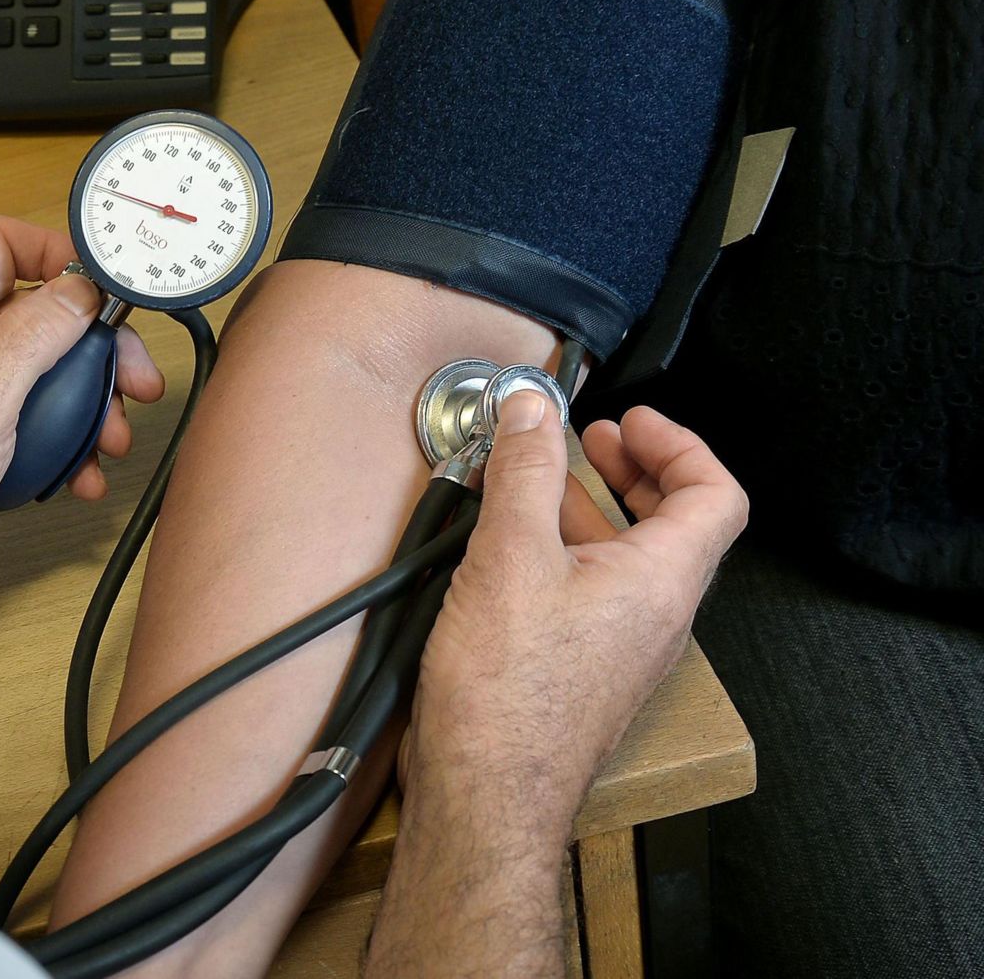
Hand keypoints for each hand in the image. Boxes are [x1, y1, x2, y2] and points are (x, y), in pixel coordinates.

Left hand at [0, 216, 163, 606]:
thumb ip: (30, 337)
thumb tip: (79, 289)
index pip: (1, 243)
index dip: (58, 252)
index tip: (107, 291)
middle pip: (37, 310)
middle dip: (93, 346)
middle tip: (134, 382)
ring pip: (40, 368)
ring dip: (86, 401)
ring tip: (112, 439)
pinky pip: (28, 414)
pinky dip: (61, 438)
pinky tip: (80, 472)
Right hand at [400, 394, 748, 832]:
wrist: (487, 793)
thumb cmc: (507, 694)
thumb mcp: (510, 557)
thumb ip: (524, 472)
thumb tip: (531, 408)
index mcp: (662, 581)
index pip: (715, 495)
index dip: (679, 445)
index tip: (629, 420)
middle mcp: (656, 617)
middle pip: (676, 525)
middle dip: (635, 470)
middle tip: (592, 440)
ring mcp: (622, 649)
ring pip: (630, 560)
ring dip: (592, 510)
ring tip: (537, 484)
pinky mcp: (584, 672)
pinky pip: (595, 594)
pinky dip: (566, 553)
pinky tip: (511, 549)